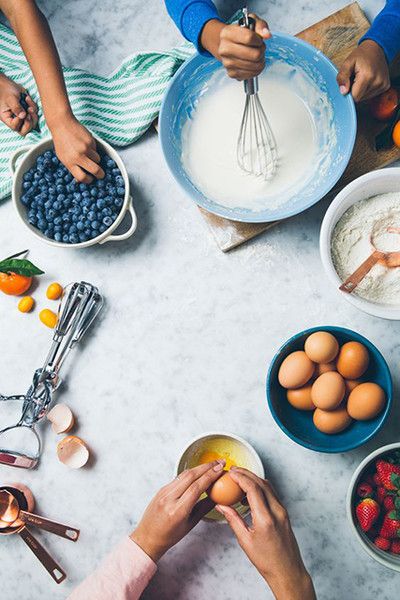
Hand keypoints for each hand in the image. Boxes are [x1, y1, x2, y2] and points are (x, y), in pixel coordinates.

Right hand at [0, 74, 37, 134]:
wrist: (8, 83)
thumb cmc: (6, 90)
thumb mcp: (10, 98)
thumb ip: (16, 107)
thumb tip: (23, 116)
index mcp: (8, 118)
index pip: (15, 127)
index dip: (20, 122)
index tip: (22, 113)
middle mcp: (16, 120)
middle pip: (25, 130)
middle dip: (29, 122)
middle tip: (29, 112)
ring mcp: (23, 117)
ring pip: (32, 124)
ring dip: (33, 114)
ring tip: (28, 101)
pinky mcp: (28, 112)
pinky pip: (35, 114)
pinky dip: (34, 107)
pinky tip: (27, 98)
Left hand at [50, 115, 104, 182]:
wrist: (62, 124)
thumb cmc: (61, 142)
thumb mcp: (62, 157)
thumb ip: (71, 168)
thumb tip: (80, 180)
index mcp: (69, 162)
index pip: (82, 177)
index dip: (88, 180)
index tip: (90, 179)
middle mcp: (78, 156)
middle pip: (95, 170)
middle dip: (100, 174)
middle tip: (100, 174)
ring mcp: (86, 148)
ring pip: (98, 160)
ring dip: (96, 160)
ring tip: (88, 154)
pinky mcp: (91, 141)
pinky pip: (96, 150)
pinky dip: (93, 150)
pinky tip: (86, 144)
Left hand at [130, 460, 224, 560]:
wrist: (147, 537)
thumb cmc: (169, 536)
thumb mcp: (190, 524)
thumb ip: (204, 508)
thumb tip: (217, 497)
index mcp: (177, 511)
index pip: (197, 487)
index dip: (210, 475)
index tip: (220, 469)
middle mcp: (169, 499)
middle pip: (190, 476)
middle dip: (207, 467)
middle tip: (220, 462)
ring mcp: (163, 492)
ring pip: (184, 474)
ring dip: (199, 467)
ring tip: (212, 465)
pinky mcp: (161, 489)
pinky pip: (178, 478)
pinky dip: (190, 473)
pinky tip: (198, 472)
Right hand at [201, 15, 270, 79]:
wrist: (228, 45)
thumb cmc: (240, 33)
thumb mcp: (251, 22)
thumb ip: (260, 25)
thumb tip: (267, 35)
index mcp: (227, 33)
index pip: (249, 38)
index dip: (259, 39)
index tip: (258, 39)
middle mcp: (224, 49)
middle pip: (255, 55)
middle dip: (262, 51)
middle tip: (259, 47)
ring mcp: (227, 63)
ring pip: (256, 65)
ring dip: (260, 60)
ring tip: (256, 54)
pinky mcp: (232, 73)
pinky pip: (252, 74)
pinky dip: (256, 69)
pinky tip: (252, 62)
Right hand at [216, 468, 315, 599]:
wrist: (287, 571)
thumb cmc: (266, 561)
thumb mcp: (245, 541)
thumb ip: (233, 520)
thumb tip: (221, 506)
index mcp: (265, 519)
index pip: (253, 489)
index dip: (240, 478)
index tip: (230, 473)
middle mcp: (277, 511)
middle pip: (261, 483)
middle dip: (246, 474)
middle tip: (233, 471)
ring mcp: (282, 511)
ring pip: (268, 486)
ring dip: (254, 478)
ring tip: (239, 479)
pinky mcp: (284, 513)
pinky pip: (271, 493)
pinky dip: (260, 487)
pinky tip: (249, 493)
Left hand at [337, 40, 389, 102]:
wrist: (376, 48)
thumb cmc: (361, 55)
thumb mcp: (348, 62)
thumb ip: (342, 77)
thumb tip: (343, 92)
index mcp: (367, 76)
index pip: (354, 97)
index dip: (349, 92)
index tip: (349, 83)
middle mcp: (377, 82)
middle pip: (360, 98)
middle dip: (354, 91)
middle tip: (355, 79)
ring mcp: (383, 84)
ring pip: (365, 97)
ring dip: (361, 90)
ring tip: (362, 78)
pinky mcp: (385, 86)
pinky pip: (372, 94)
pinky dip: (368, 89)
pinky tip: (368, 80)